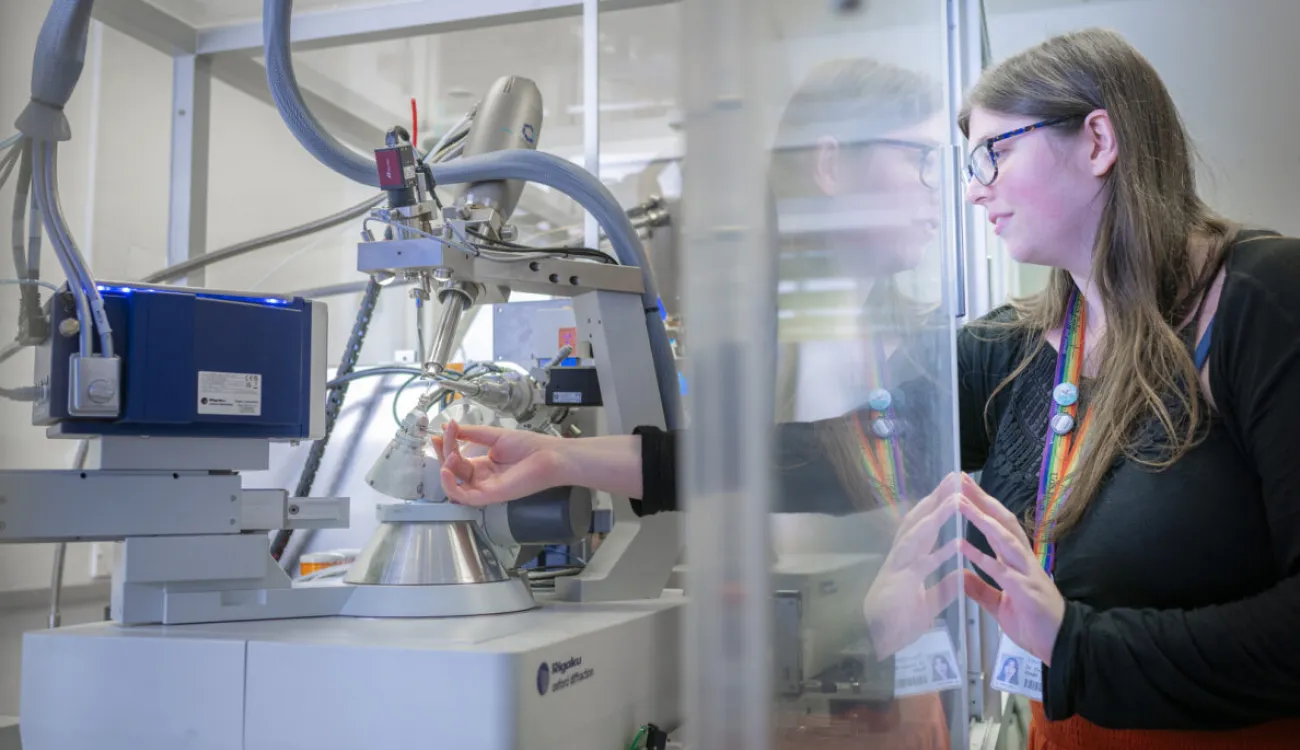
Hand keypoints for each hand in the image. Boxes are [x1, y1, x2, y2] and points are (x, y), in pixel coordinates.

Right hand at [431, 421, 569, 505]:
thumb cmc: (528, 446)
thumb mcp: (495, 436)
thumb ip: (471, 433)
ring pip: (454, 486)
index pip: (457, 459)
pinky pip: (464, 497)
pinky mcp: (489, 496)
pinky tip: (447, 469)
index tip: (440, 431)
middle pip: (453, 470)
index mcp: (483, 465)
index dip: (447, 447)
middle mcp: (481, 478)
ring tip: (448, 455)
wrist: (548, 455)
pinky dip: (451, 485)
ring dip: (445, 470)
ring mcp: (484, 488)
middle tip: (442, 437)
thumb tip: (448, 426)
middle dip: (444, 453)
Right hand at [863, 472, 963, 658]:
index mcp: (910, 560)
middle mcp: (902, 558)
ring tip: (954, 499)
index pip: (924, 526)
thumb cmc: (899, 622)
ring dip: (936, 517)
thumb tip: (960, 572)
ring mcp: (898, 569)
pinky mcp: (899, 586)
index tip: (953, 487)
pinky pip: (920, 567)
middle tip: (954, 477)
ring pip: (917, 536)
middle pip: (919, 521)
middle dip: (936, 498)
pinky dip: (937, 555)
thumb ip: (944, 587)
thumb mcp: (929, 603)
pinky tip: (954, 545)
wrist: (878, 645)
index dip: (938, 506)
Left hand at [957, 473, 1065, 664]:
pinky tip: (963, 546)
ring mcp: (1026, 573)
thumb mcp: (1000, 605)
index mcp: (1016, 561)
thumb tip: (960, 576)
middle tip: (961, 479)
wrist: (1061, 645)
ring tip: (960, 502)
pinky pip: (1002, 570)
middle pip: (1002, 522)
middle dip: (981, 499)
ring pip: (1003, 538)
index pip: (998, 525)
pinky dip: (982, 557)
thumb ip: (981, 589)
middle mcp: (1022, 560)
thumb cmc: (1034, 623)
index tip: (962, 487)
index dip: (981, 506)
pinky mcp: (1026, 590)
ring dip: (980, 519)